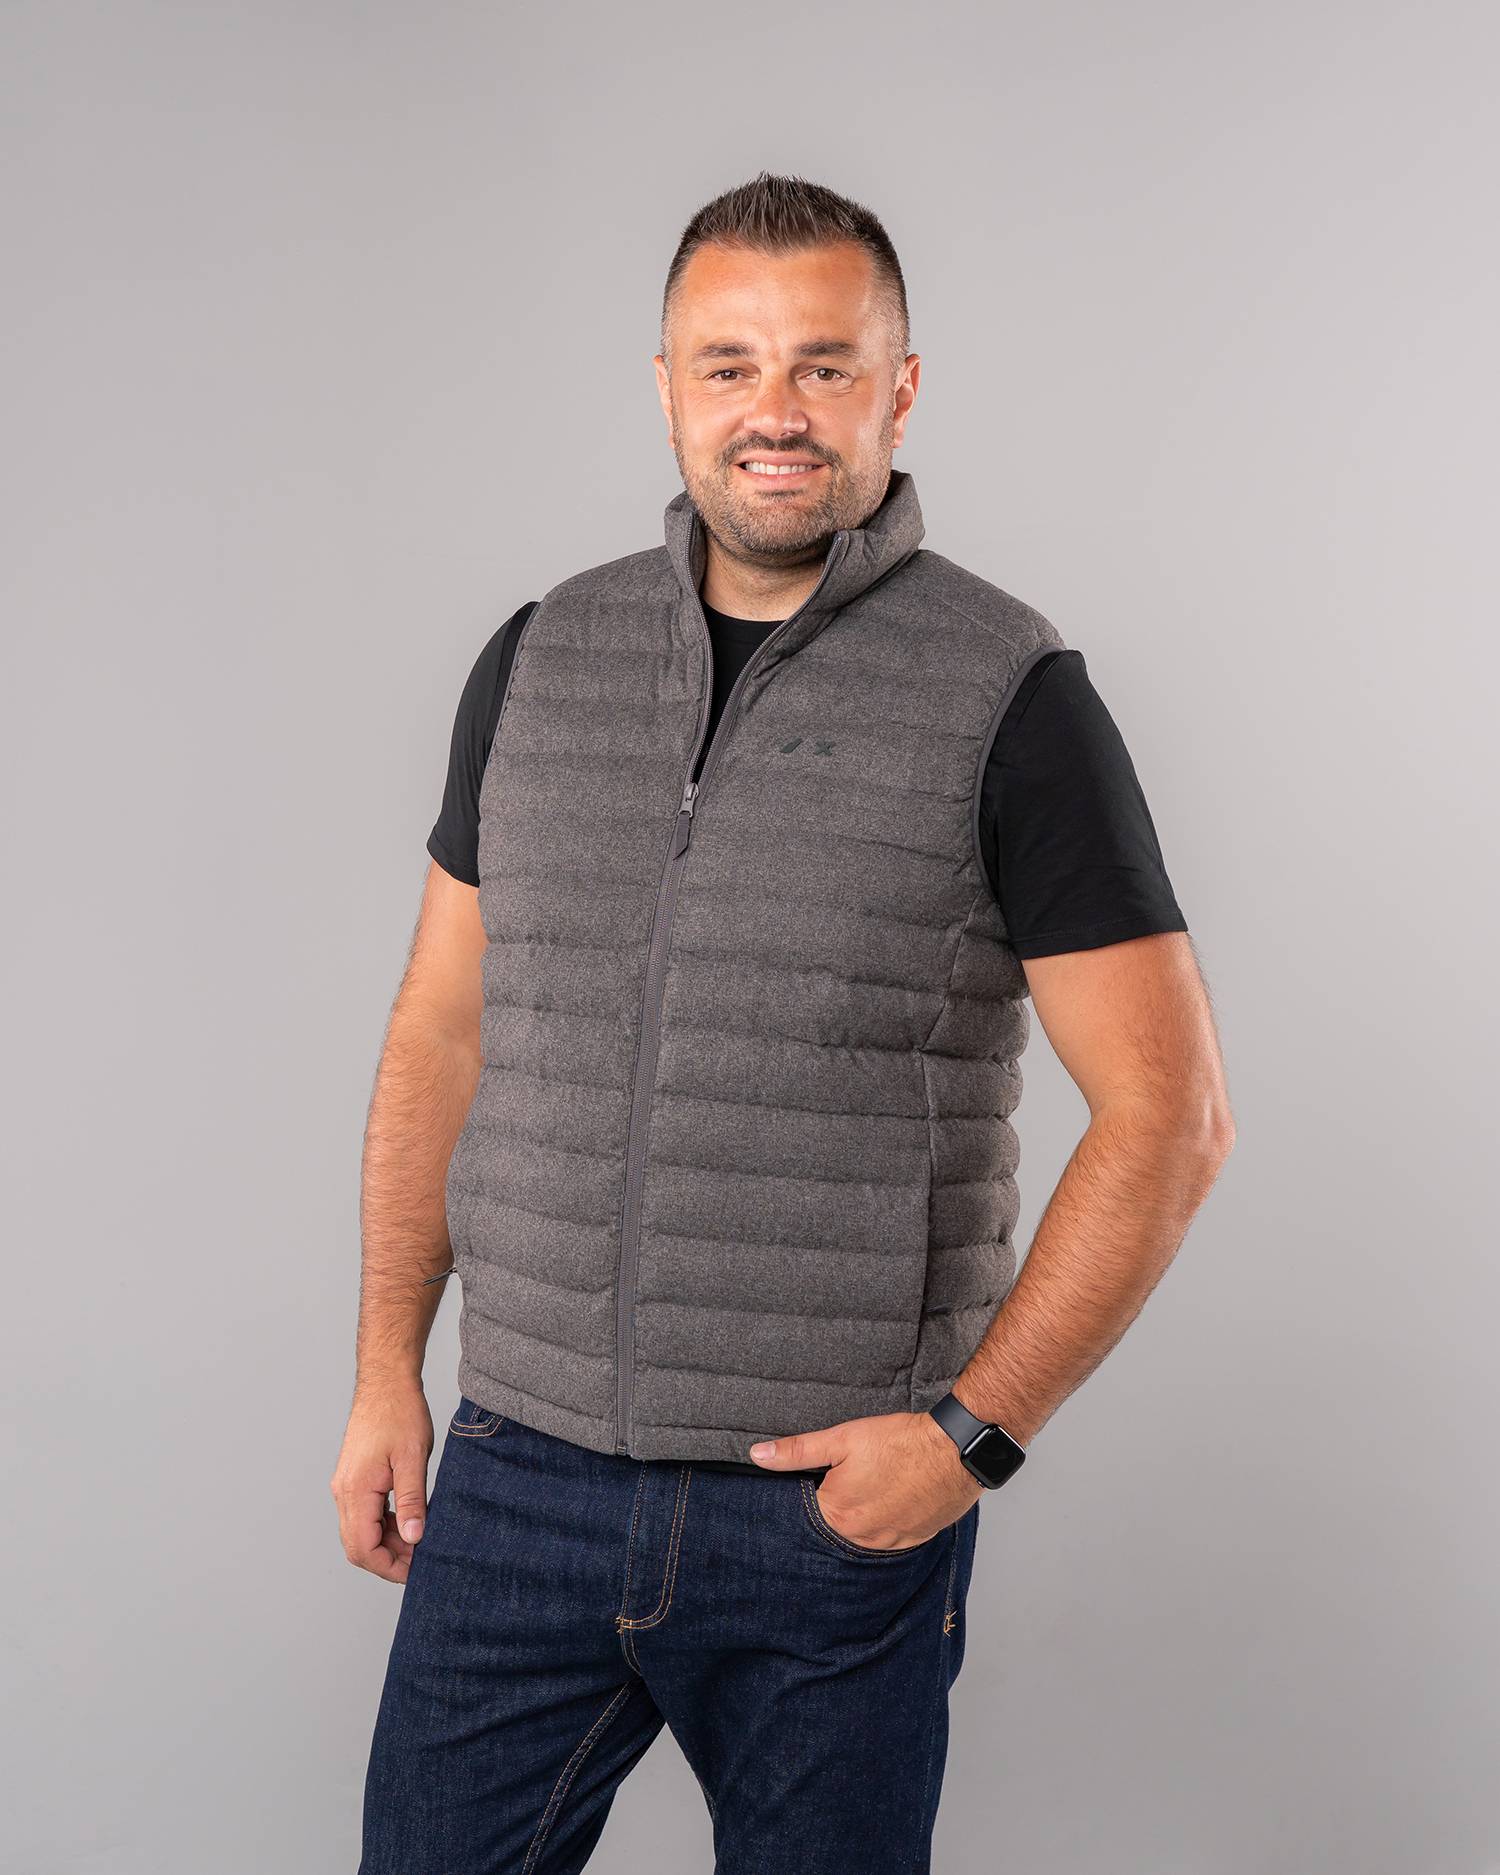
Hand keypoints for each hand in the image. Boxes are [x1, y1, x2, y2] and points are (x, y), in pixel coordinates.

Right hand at [330, 1382, 433, 1583]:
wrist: (386, 1381)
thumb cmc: (400, 1412)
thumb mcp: (413, 1458)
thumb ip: (412, 1501)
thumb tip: (414, 1538)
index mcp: (355, 1490)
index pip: (362, 1548)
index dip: (389, 1567)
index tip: (416, 1570)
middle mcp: (343, 1492)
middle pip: (358, 1545)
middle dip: (389, 1559)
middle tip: (422, 1559)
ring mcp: (346, 1486)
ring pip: (360, 1532)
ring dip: (388, 1543)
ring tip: (420, 1539)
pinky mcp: (354, 1479)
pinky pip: (364, 1515)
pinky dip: (384, 1526)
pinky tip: (409, 1520)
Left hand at [748, 1410, 982, 1549]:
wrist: (956, 1450)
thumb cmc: (900, 1442)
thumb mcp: (841, 1439)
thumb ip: (797, 1451)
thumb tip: (757, 1456)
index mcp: (837, 1516)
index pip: (808, 1513)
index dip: (813, 1491)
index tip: (822, 1478)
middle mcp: (862, 1538)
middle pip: (836, 1526)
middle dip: (838, 1504)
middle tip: (854, 1478)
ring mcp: (890, 1543)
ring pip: (863, 1533)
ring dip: (863, 1515)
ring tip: (874, 1486)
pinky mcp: (914, 1540)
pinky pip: (890, 1537)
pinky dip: (886, 1520)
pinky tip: (892, 1498)